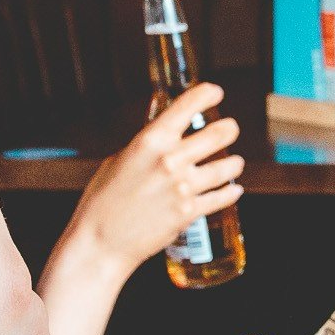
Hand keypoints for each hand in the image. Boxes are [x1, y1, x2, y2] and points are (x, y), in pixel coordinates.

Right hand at [36, 83, 242, 334]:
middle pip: (219, 133)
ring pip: (227, 166)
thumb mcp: (120, 159)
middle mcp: (171, 160)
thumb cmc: (103, 201)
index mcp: (150, 140)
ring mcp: (183, 187)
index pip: (188, 105)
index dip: (208, 94)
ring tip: (234, 162)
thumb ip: (147, 146)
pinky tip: (233, 189)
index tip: (215, 92)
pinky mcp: (189, 213)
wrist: (100, 242)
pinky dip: (231, 192)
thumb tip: (163, 135)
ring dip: (234, 162)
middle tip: (231, 128)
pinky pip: (222, 197)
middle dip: (229, 128)